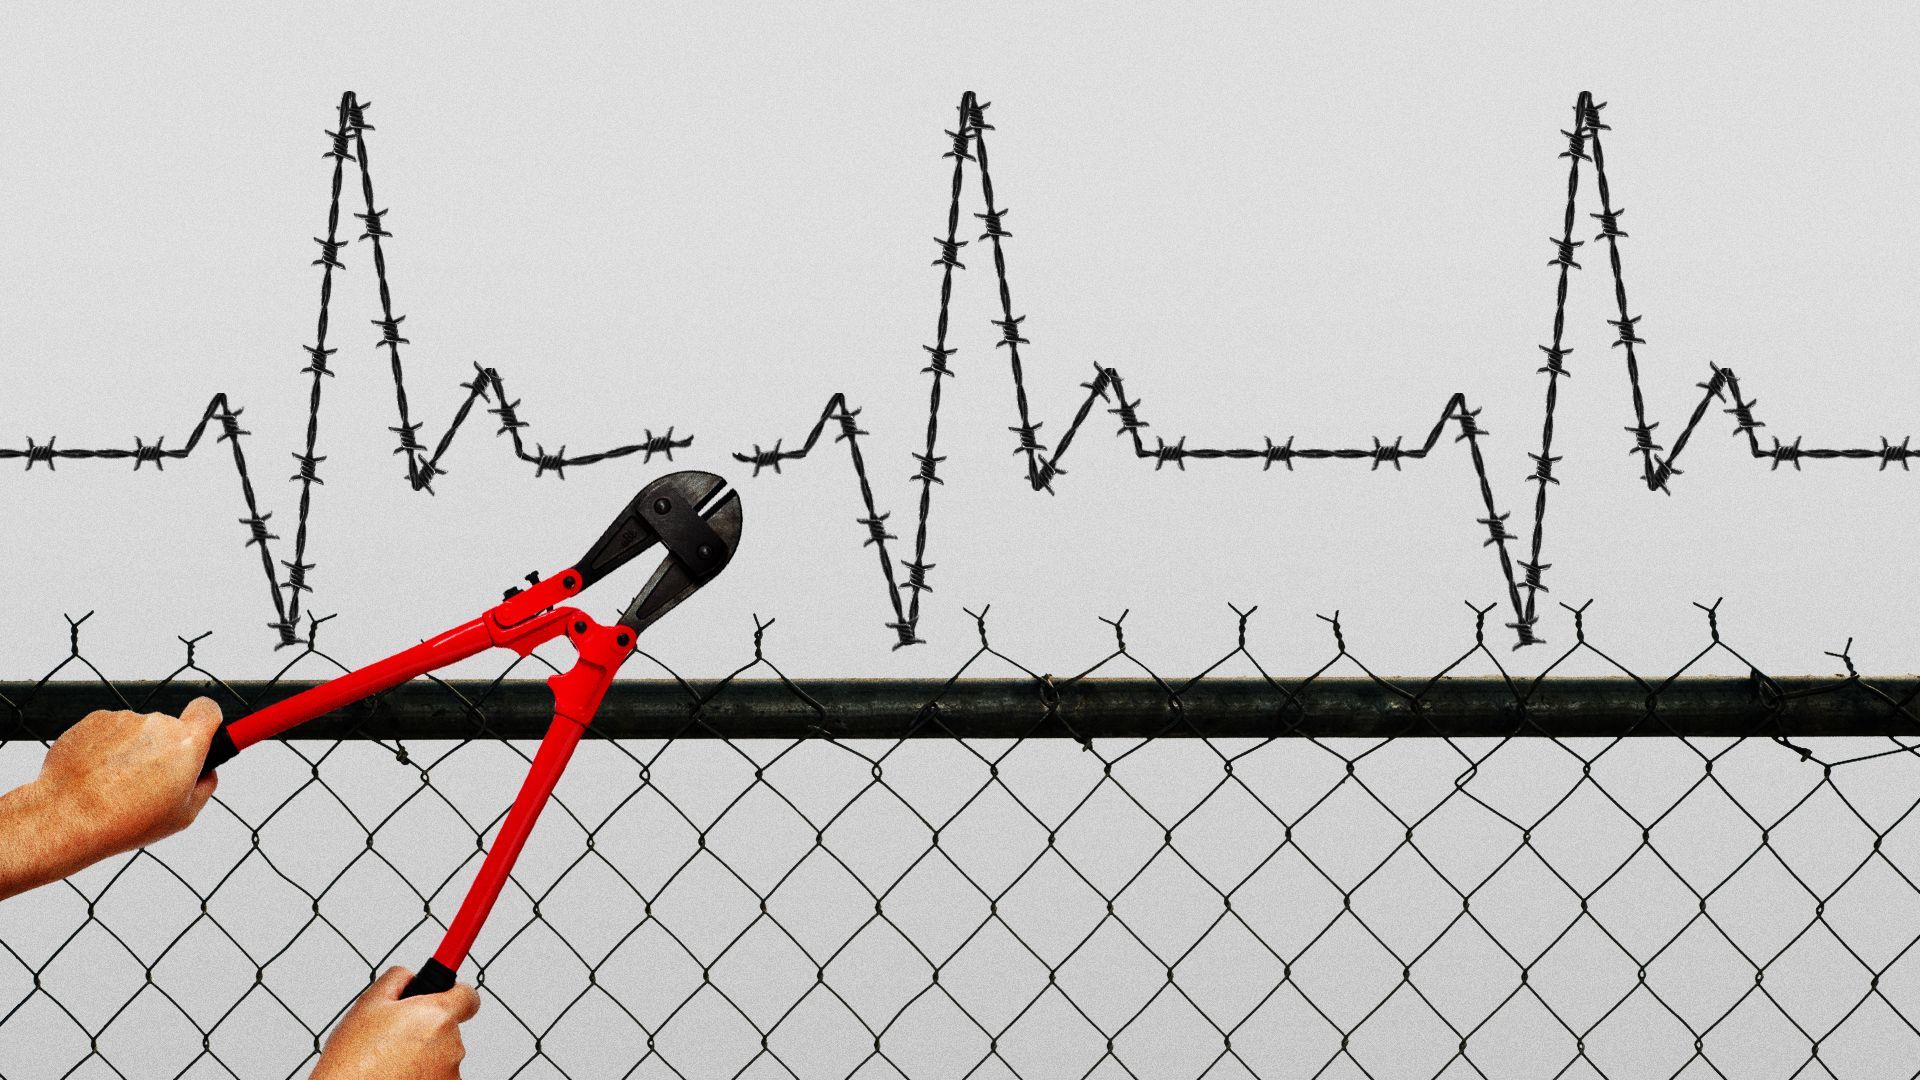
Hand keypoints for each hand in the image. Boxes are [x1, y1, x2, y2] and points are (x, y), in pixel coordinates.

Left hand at [0, 698, 223, 898]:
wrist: (67, 817)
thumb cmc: (125, 821)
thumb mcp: (183, 816)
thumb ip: (204, 787)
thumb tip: (206, 773)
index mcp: (185, 744)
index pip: (209, 710)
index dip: (208, 722)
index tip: (203, 735)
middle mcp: (156, 724)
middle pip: (169, 728)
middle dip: (162, 750)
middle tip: (148, 783)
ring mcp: (122, 719)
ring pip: (136, 732)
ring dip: (131, 751)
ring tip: (114, 785)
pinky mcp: (92, 721)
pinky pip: (107, 732)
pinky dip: (104, 749)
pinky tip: (96, 777)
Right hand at [311, 966, 481, 1079]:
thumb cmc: (353, 1059)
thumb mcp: (368, 1005)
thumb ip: (397, 980)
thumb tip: (410, 975)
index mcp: (437, 1016)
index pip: (468, 996)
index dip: (455, 994)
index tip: (446, 996)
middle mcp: (452, 1045)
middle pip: (449, 1027)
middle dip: (427, 1029)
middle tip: (396, 1039)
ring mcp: (450, 1072)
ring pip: (442, 1053)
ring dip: (424, 1055)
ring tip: (390, 1061)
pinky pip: (438, 1075)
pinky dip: (423, 1074)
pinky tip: (398, 1075)